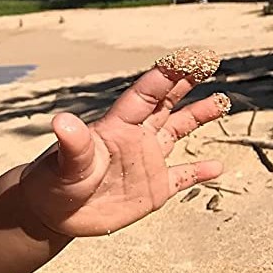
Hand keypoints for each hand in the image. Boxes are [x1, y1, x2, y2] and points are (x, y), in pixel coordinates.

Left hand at [20, 48, 229, 237]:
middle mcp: (134, 139)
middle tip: (207, 61)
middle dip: (184, 83)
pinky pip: (182, 176)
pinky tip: (217, 166)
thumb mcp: (64, 163)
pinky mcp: (153, 189)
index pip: (144, 96)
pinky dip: (199, 172)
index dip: (164, 77)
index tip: (186, 59)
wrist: (52, 213)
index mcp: (116, 128)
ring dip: (198, 117)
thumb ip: (72, 143)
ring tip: (221, 102)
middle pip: (164, 104)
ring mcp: (145, 162)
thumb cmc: (52, 182)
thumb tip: (61, 121)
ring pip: (177, 132)